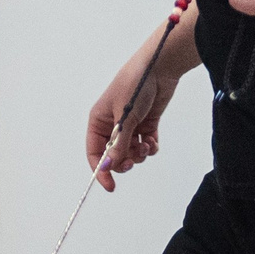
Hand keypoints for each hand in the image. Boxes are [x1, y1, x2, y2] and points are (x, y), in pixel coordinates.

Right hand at [85, 38, 185, 190]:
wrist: (160, 68)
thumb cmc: (135, 84)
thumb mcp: (125, 116)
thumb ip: (119, 143)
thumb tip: (110, 165)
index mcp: (99, 121)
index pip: (95, 152)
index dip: (101, 170)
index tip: (110, 185)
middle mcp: (112, 125)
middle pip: (114, 156)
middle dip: (123, 161)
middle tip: (132, 162)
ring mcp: (130, 125)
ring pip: (132, 153)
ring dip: (139, 154)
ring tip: (146, 145)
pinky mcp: (146, 124)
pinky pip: (146, 146)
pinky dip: (150, 148)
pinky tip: (152, 141)